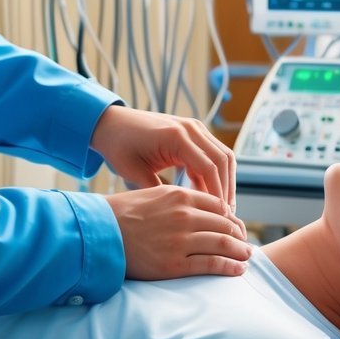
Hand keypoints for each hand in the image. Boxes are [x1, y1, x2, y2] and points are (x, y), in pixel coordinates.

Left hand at [91, 105, 236, 208]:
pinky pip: (213, 152)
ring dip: (226, 180)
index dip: (217, 193)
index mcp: (176, 136)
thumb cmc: (119, 146)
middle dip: (227, 188)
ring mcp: (194, 127)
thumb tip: (179, 214)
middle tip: (226, 215)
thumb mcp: (134, 172)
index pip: (209, 167)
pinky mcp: (193, 132)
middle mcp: (190, 128)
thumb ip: (157, 191)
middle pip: (223, 160)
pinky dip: (216, 172)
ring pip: (223, 155)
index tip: (220, 216)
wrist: (112, 123)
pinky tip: (209, 193)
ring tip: (222, 207)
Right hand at [106, 186, 251, 278]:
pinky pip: (211, 264)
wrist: (100, 234)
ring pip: (222, 244)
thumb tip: (201, 204)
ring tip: (247, 255)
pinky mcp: (175, 265)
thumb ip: (179, 198)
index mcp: (180, 196)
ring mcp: (181, 241)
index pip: (218, 206)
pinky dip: (229, 267)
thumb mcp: (154, 194)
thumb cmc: (124, 213)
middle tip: (245, 242)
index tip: (236, 225)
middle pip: (224, 225)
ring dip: (240, 251)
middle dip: (239, 234)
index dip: (231, 217)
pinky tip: (238, 269)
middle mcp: (184, 216)